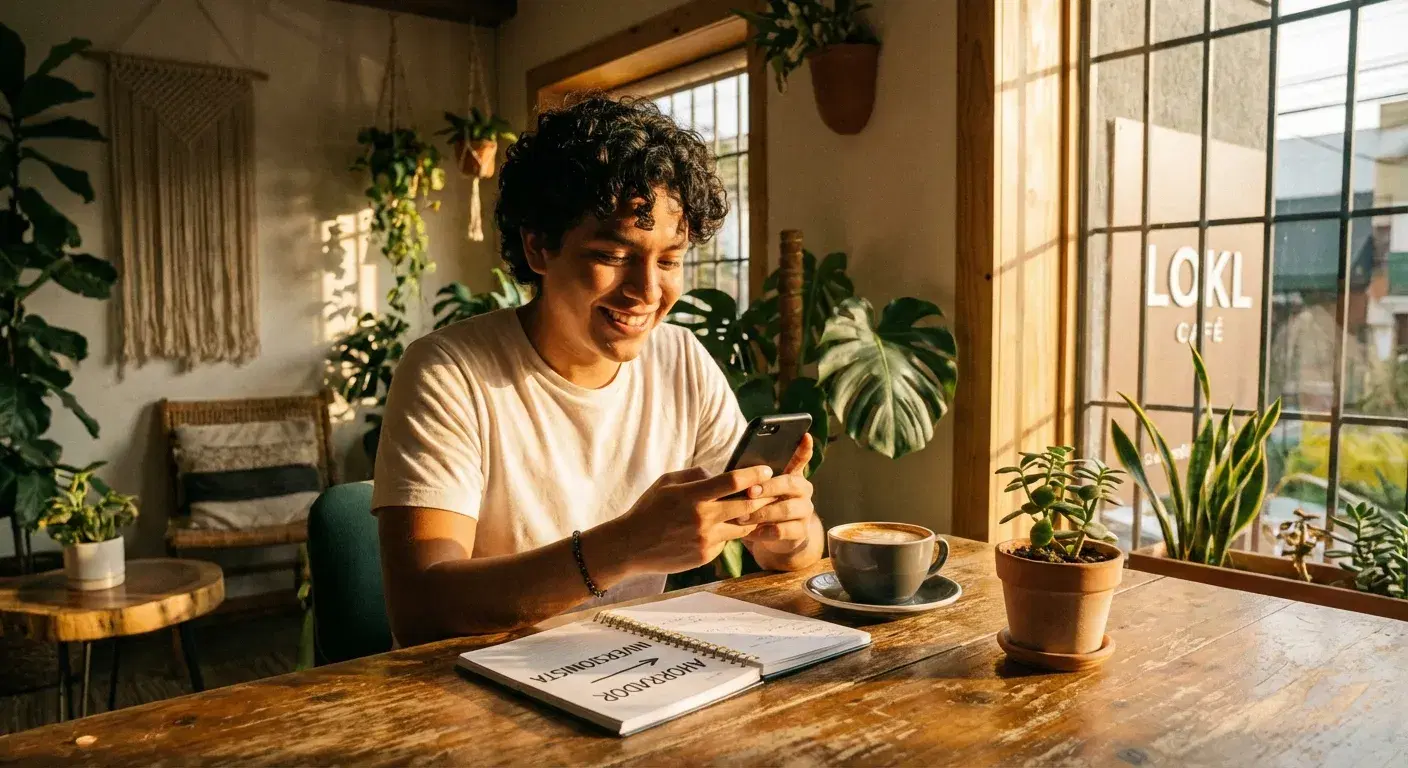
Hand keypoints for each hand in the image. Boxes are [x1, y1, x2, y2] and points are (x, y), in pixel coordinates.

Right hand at [615, 465, 776, 573]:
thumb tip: (720, 474)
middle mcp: (703, 518)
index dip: (754, 474)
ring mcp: (706, 539)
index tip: (766, 470)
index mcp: (693, 495)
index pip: (733, 481)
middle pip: (747, 505)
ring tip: (754, 509)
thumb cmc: (649, 509)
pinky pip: (726, 541)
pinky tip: (722, 528)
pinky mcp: (706, 556)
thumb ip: (696, 475)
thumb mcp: (667, 482)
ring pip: (742, 527)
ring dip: (749, 518)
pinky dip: (727, 533)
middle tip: (771, 491)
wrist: (631, 546)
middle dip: (762, 497)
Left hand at [739, 433, 815, 555]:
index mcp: (792, 474)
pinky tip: (751, 532)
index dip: (804, 448)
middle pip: (790, 483)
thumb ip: (753, 477)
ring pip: (786, 509)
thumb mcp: (756, 489)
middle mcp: (803, 490)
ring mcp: (805, 510)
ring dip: (761, 512)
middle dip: (768, 487)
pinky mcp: (801, 531)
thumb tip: (736, 467)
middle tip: (749, 492)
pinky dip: (764, 531)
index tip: (805, 435)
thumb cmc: (760, 505)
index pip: (801, 457)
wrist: (771, 537)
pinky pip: (782, 530)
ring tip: (742, 517)